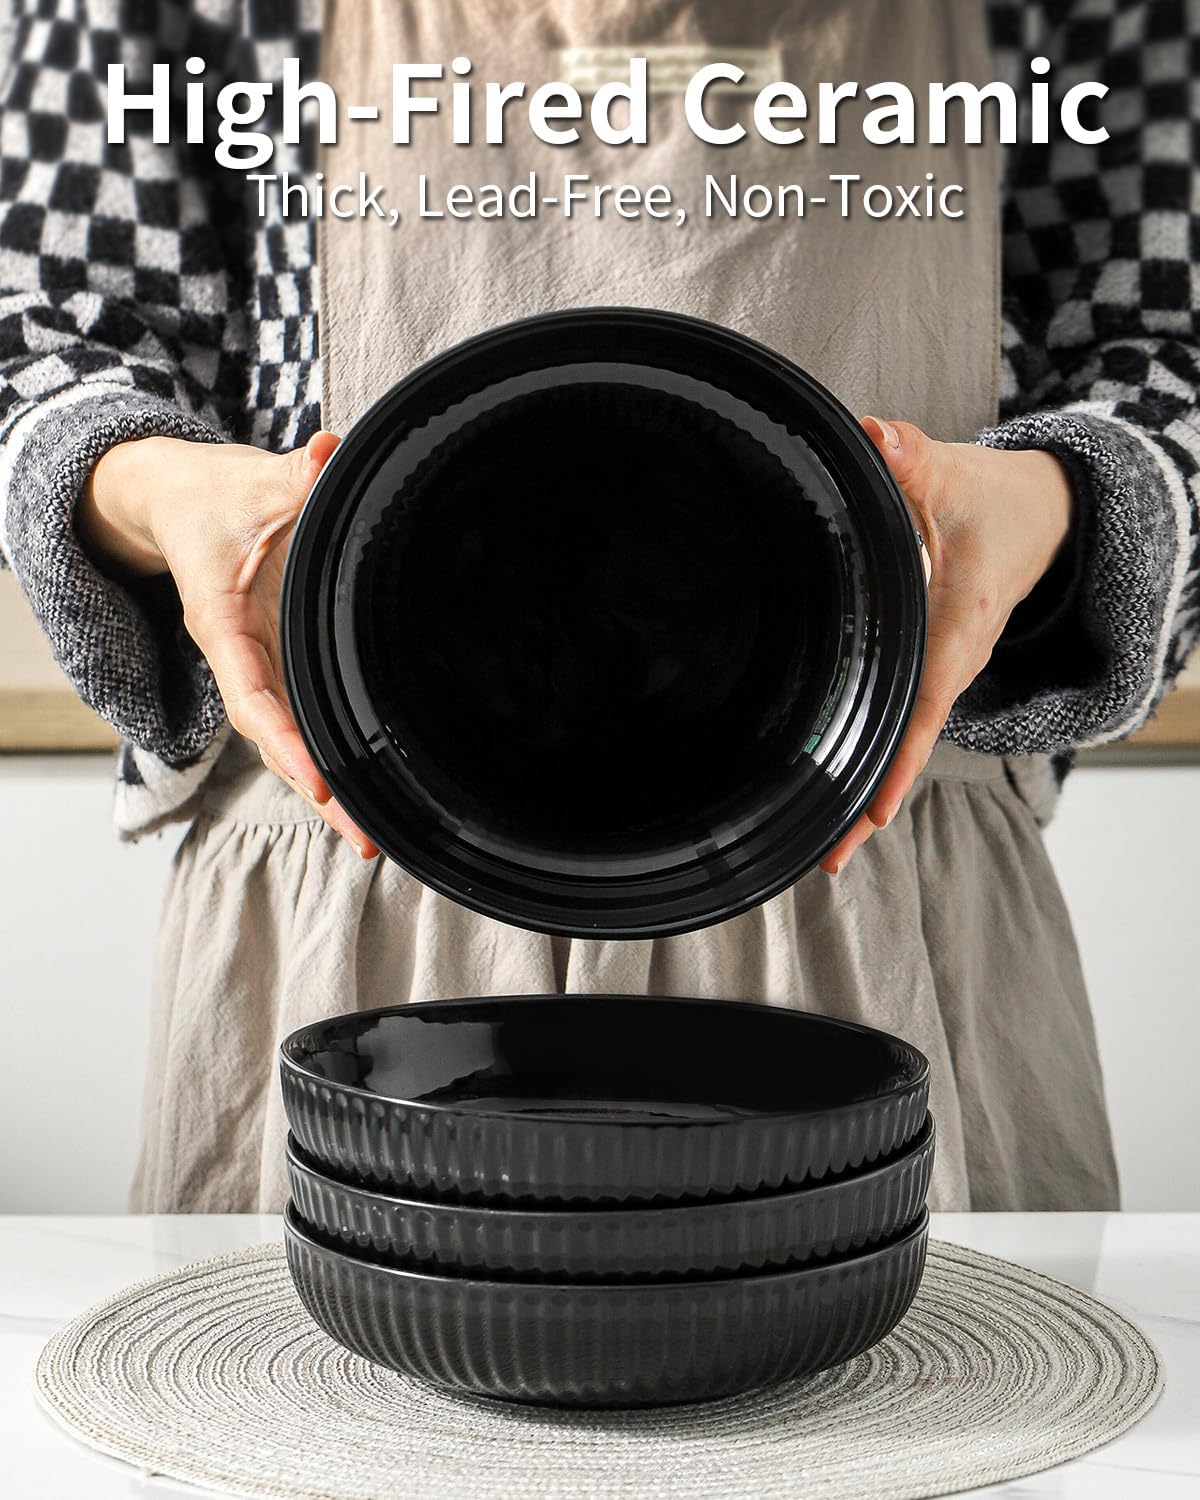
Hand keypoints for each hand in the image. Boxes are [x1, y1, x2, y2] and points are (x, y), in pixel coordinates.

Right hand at [78, 432, 378, 858]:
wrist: (178, 500)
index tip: (319, 782)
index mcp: (224, 625)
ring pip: (292, 739)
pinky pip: (304, 717)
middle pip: (277, 740)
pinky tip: (368, 786)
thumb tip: (328, 452)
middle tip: (366, 842)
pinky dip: (332, 753)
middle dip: (318, 792)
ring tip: (371, 839)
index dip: (287, 742)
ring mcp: (259, 666)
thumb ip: (294, 475)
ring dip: (329, 788)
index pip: (255, 696)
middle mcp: (241, 657)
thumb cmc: (213, 494)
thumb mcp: (250, 481)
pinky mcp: (278, 662)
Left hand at [819, 417, 1073, 874]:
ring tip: (820, 849)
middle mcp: (955, 662)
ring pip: (902, 742)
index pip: (925, 705)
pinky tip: (836, 793)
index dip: (898, 763)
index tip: (870, 816)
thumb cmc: (999, 501)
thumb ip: (909, 457)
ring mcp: (945, 671)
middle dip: (869, 804)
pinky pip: (901, 723)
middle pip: (906, 745)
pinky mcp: (932, 668)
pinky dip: (872, 762)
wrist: (1044, 513)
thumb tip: (873, 435)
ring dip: (866, 792)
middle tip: (821, 861)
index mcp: (960, 626)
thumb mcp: (956, 475)